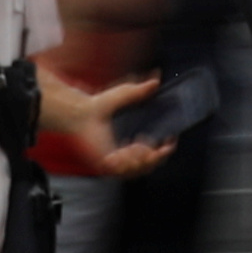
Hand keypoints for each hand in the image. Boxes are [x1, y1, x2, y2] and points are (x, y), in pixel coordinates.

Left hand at [45, 69, 176, 177]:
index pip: (152, 156)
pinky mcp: (103, 165)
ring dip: (140, 159)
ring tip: (134, 144)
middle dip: (153, 158)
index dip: (164, 152)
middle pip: (148, 168)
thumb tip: (155, 80)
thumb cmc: (98, 105)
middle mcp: (123, 156)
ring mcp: (113, 163)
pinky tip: (124, 150)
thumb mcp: (124, 95)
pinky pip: (121, 171)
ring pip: (137, 171)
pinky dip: (127, 162)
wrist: (81, 111)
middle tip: (150, 146)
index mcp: (130, 144)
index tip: (170, 141)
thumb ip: (140, 90)